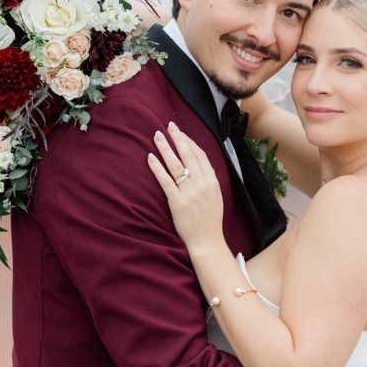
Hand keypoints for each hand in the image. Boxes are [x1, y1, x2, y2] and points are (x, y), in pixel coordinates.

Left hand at [148, 122, 224, 252]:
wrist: (207, 241)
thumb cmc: (210, 221)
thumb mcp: (215, 196)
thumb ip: (208, 180)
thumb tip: (199, 165)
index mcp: (212, 181)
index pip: (200, 155)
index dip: (190, 141)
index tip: (181, 132)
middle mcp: (202, 184)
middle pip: (188, 155)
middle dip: (178, 138)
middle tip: (168, 126)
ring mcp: (190, 193)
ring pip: (176, 164)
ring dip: (166, 147)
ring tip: (157, 135)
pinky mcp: (177, 202)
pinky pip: (165, 181)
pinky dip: (157, 167)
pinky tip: (150, 157)